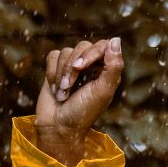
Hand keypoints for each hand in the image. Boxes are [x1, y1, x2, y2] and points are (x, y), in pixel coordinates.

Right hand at [35, 37, 123, 164]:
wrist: (57, 127)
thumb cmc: (83, 112)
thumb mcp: (103, 91)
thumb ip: (113, 66)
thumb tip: (116, 39)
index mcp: (106, 70)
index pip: (102, 45)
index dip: (89, 53)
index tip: (79, 67)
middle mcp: (91, 65)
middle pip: (82, 46)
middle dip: (72, 68)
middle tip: (68, 88)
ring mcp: (73, 66)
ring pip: (66, 52)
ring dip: (61, 74)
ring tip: (62, 94)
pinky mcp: (56, 69)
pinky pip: (52, 56)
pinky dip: (51, 72)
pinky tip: (54, 88)